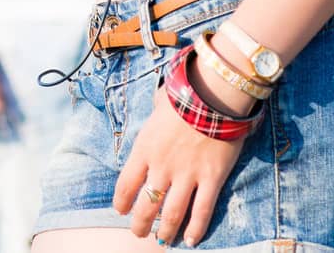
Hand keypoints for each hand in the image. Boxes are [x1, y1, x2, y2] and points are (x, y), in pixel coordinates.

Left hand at [112, 62, 250, 246]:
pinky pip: (202, 211)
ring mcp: (187, 175)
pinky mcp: (211, 179)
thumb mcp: (158, 107)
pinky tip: (190, 240)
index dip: (121, 202)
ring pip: (172, 214)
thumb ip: (154, 116)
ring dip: (165, 231)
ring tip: (162, 240)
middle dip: (140, 224)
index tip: (121, 210)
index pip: (125, 184)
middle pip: (146, 205)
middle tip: (139, 232)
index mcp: (144, 149)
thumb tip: (157, 104)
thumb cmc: (183, 97)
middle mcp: (162, 167)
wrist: (212, 96)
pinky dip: (196, 229)